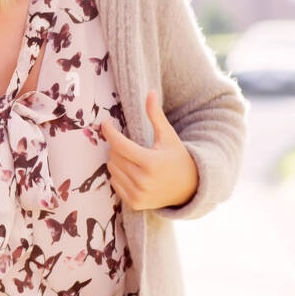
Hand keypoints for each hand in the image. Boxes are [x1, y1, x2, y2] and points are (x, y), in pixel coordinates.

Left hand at [98, 90, 198, 211]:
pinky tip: (132, 172)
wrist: (188, 189)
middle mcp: (143, 180)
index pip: (120, 144)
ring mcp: (137, 194)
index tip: (105, 123)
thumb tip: (149, 92)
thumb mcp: (169, 136)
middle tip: (130, 144)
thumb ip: (156, 116)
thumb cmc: (178, 158)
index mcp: (151, 163)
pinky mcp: (134, 203)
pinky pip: (114, 183)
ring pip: (111, 169)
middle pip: (114, 156)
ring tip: (133, 159)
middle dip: (118, 147)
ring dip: (117, 160)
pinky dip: (118, 175)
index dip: (110, 131)